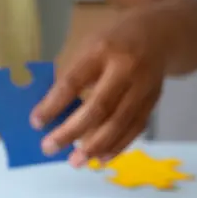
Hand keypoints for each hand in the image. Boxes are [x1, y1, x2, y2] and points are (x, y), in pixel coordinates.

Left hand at [31, 12, 168, 165]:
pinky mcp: (153, 102)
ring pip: (119, 123)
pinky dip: (117, 146)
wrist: (161, 35)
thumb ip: (74, 74)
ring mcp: (142, 88)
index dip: (53, 104)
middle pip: (98, 107)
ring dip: (95, 146)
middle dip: (71, 131)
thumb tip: (51, 111)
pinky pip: (134, 129)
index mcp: (102, 51)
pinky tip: (99, 159)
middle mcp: (125, 69)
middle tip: (49, 148)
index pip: (74, 82)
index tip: (36, 123)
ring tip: (75, 163)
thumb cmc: (114, 42)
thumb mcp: (90, 45)